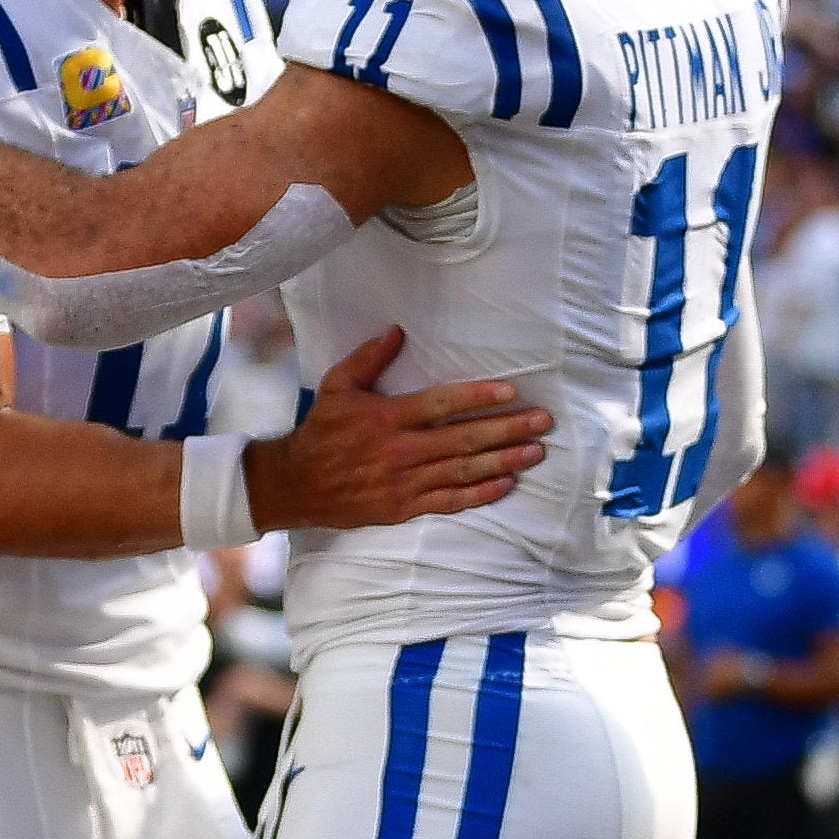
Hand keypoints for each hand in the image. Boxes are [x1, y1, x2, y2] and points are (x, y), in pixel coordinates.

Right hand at [249, 329, 548, 529]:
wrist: (297, 485)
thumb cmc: (321, 431)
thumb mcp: (337, 386)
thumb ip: (369, 358)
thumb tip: (397, 331)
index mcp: (387, 417)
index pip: (441, 404)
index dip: (478, 397)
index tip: (511, 391)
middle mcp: (401, 450)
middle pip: (463, 439)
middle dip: (507, 429)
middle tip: (541, 422)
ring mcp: (404, 482)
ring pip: (463, 471)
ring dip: (503, 461)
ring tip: (535, 452)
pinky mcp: (404, 507)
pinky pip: (449, 502)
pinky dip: (479, 494)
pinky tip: (506, 484)